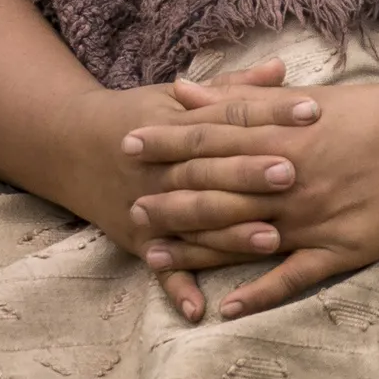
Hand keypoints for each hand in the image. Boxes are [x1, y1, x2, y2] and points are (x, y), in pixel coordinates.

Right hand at [68, 64, 319, 318]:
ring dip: (228, 232)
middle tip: (291, 172)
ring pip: (191, 221)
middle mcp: (160, 168)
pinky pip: (160, 267)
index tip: (312, 110)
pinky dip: (176, 286)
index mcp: (174, 127)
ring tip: (271, 237)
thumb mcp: (175, 98)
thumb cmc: (134, 117)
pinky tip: (200, 309)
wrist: (66, 144)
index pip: (229, 118)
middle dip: (248, 173)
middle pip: (209, 170)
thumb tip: (282, 69)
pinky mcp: (138, 239)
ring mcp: (147, 205)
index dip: (270, 112)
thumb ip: (231, 90)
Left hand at [123, 74, 378, 320]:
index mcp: (278, 138)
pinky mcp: (344, 249)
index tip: (125, 145)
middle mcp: (291, 180)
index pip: (208, 140)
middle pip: (219, 193)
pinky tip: (226, 307)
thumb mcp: (295, 100)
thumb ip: (234, 99)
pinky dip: (261, 292)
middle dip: (171, 202)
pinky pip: (295, 276)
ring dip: (199, 250)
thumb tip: (179, 90)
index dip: (165, 143)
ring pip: (246, 237)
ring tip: (155, 259)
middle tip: (130, 211)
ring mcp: (316, 218)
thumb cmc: (359, 114)